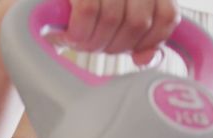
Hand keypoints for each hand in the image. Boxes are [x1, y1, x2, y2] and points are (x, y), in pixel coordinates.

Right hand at [64, 0, 180, 66]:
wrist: (45, 4)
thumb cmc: (80, 12)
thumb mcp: (116, 25)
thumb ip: (140, 41)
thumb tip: (145, 58)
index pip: (167, 16)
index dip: (151, 40)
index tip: (132, 48)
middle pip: (138, 22)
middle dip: (115, 46)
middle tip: (96, 46)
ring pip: (113, 19)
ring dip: (93, 41)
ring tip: (79, 42)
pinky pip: (87, 11)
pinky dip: (78, 31)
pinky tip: (70, 35)